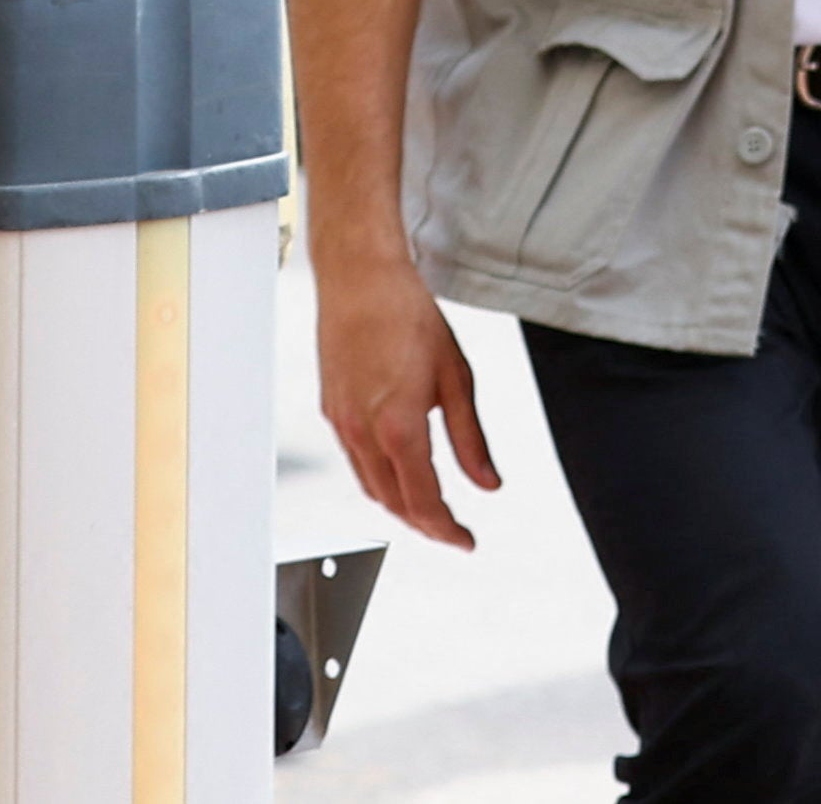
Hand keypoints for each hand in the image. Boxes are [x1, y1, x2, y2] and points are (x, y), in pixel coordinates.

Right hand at [316, 252, 499, 547]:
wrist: (359, 278)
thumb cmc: (408, 315)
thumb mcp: (457, 376)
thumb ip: (471, 438)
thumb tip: (489, 484)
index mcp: (399, 425)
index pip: (423, 501)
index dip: (447, 530)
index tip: (467, 541)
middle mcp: (363, 432)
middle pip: (393, 503)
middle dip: (425, 525)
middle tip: (454, 531)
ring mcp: (341, 423)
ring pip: (370, 486)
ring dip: (400, 506)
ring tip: (431, 510)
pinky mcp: (331, 410)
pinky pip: (355, 461)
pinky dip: (379, 479)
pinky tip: (400, 472)